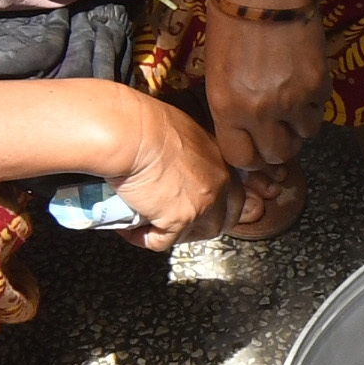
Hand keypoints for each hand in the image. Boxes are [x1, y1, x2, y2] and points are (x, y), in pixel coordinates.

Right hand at [104, 94, 234, 248]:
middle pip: (222, 220)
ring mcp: (202, 205)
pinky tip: (129, 229)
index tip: (200, 209)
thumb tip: (176, 164)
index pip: (234, 193)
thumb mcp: (181, 131)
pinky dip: (143, 238)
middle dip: (200, 227)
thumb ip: (188, 153)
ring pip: (194, 234)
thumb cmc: (144, 123)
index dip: (218, 206)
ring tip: (149, 224)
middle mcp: (218, 183)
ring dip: (173, 234)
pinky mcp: (178, 220)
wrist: (130, 133)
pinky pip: (162, 241)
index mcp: (220, 159)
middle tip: (174, 224)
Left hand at [200, 11, 329, 174]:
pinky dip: (315, 101)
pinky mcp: (318, 84)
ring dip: (301, 125)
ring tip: (295, 104)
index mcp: (226, 107)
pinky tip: (305, 81)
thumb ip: (229, 103)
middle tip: (280, 131)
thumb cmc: (231, 21)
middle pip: (278, 155)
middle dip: (280, 147)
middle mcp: (260, 112)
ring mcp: (292, 100)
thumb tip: (243, 124)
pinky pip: (320, 108)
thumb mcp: (216, 69)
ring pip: (306, 135)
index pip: (241, 158)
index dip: (250, 157)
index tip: (255, 148)